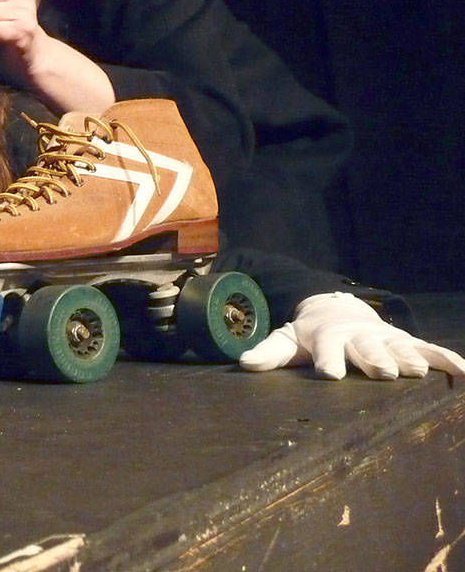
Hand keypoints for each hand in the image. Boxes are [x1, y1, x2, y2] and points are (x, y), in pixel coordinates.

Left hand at [239, 292, 464, 379]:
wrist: (337, 312)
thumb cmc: (311, 335)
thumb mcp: (288, 341)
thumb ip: (269, 353)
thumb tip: (243, 364)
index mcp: (327, 339)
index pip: (326, 350)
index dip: (327, 361)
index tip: (329, 374)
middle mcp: (358, 338)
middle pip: (367, 349)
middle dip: (375, 359)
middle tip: (384, 372)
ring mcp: (384, 339)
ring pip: (399, 348)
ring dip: (408, 358)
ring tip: (419, 371)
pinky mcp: (406, 342)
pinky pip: (428, 348)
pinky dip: (446, 358)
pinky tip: (463, 372)